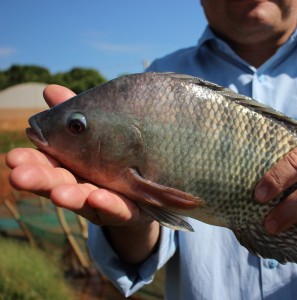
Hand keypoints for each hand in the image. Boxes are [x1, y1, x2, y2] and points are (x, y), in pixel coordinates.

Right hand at [6, 85, 158, 262]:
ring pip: (84, 199)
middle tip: (19, 176)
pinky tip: (97, 198)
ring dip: (70, 197)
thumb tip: (50, 89)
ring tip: (58, 194)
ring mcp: (104, 200)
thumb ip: (77, 115)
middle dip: (40, 180)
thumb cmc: (116, 156)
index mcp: (72, 165)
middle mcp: (83, 184)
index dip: (30, 161)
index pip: (47, 162)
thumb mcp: (98, 133)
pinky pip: (119, 208)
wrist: (152, 185)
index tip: (13, 158)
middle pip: (59, 183)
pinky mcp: (127, 211)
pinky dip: (107, 204)